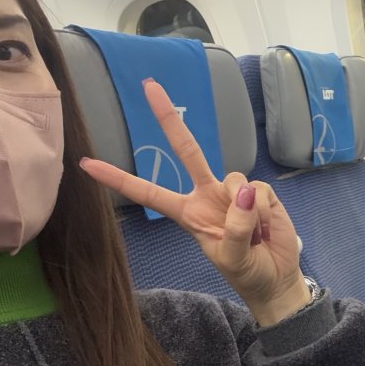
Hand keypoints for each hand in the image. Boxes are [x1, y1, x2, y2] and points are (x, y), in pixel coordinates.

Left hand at [79, 78, 309, 325]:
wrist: (277, 279)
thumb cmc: (247, 272)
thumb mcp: (232, 258)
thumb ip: (235, 228)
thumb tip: (243, 191)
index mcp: (188, 214)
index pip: (148, 193)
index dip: (118, 179)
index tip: (87, 164)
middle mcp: (207, 195)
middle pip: (186, 150)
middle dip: (168, 119)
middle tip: (149, 86)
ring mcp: (233, 191)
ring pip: (233, 179)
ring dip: (247, 213)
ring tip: (255, 236)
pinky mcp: (259, 192)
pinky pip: (258, 191)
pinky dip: (263, 212)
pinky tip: (266, 228)